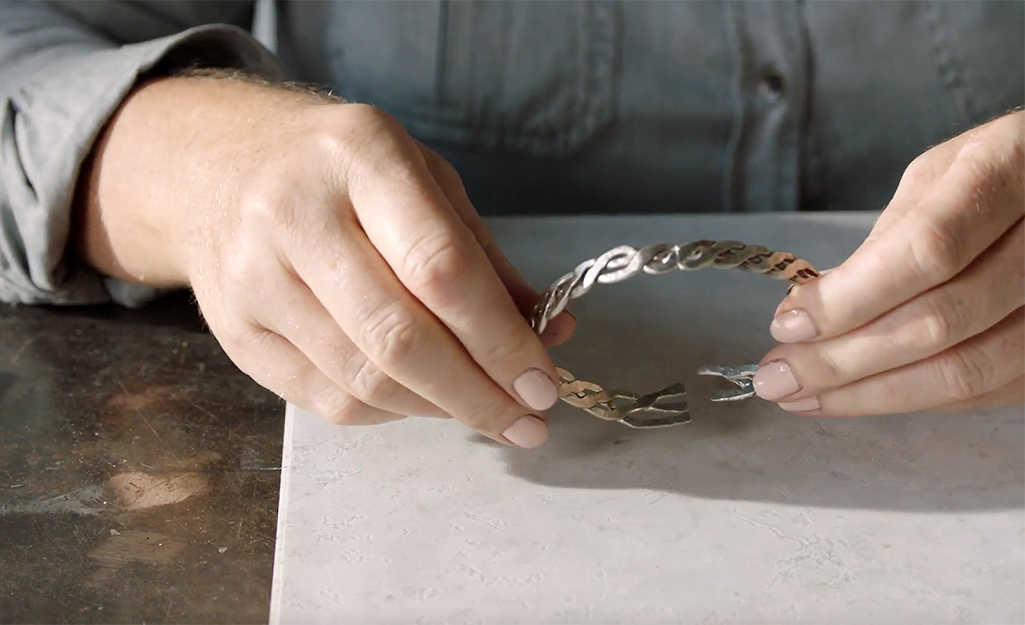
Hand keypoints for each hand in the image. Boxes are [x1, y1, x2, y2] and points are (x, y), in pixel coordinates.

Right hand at [75, 75, 574, 446]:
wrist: (217, 165)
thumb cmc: (343, 172)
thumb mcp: (424, 180)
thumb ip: (486, 258)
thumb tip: (552, 337)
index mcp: (360, 158)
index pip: (441, 269)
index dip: (500, 340)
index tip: (542, 383)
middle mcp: (296, 215)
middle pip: (399, 338)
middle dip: (477, 394)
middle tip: (527, 421)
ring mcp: (254, 278)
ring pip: (363, 381)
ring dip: (439, 410)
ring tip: (485, 411)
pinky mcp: (235, 333)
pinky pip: (327, 400)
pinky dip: (391, 412)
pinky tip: (423, 399)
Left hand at [753, 111, 1023, 415]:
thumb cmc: (991, 175)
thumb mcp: (937, 177)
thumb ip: (883, 241)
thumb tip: (807, 311)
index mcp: (1008, 170)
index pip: (926, 251)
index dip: (850, 298)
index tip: (788, 324)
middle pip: (941, 321)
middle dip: (843, 360)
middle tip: (777, 378)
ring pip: (968, 371)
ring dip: (871, 395)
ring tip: (804, 396)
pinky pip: (987, 391)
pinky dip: (914, 399)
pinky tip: (859, 397)